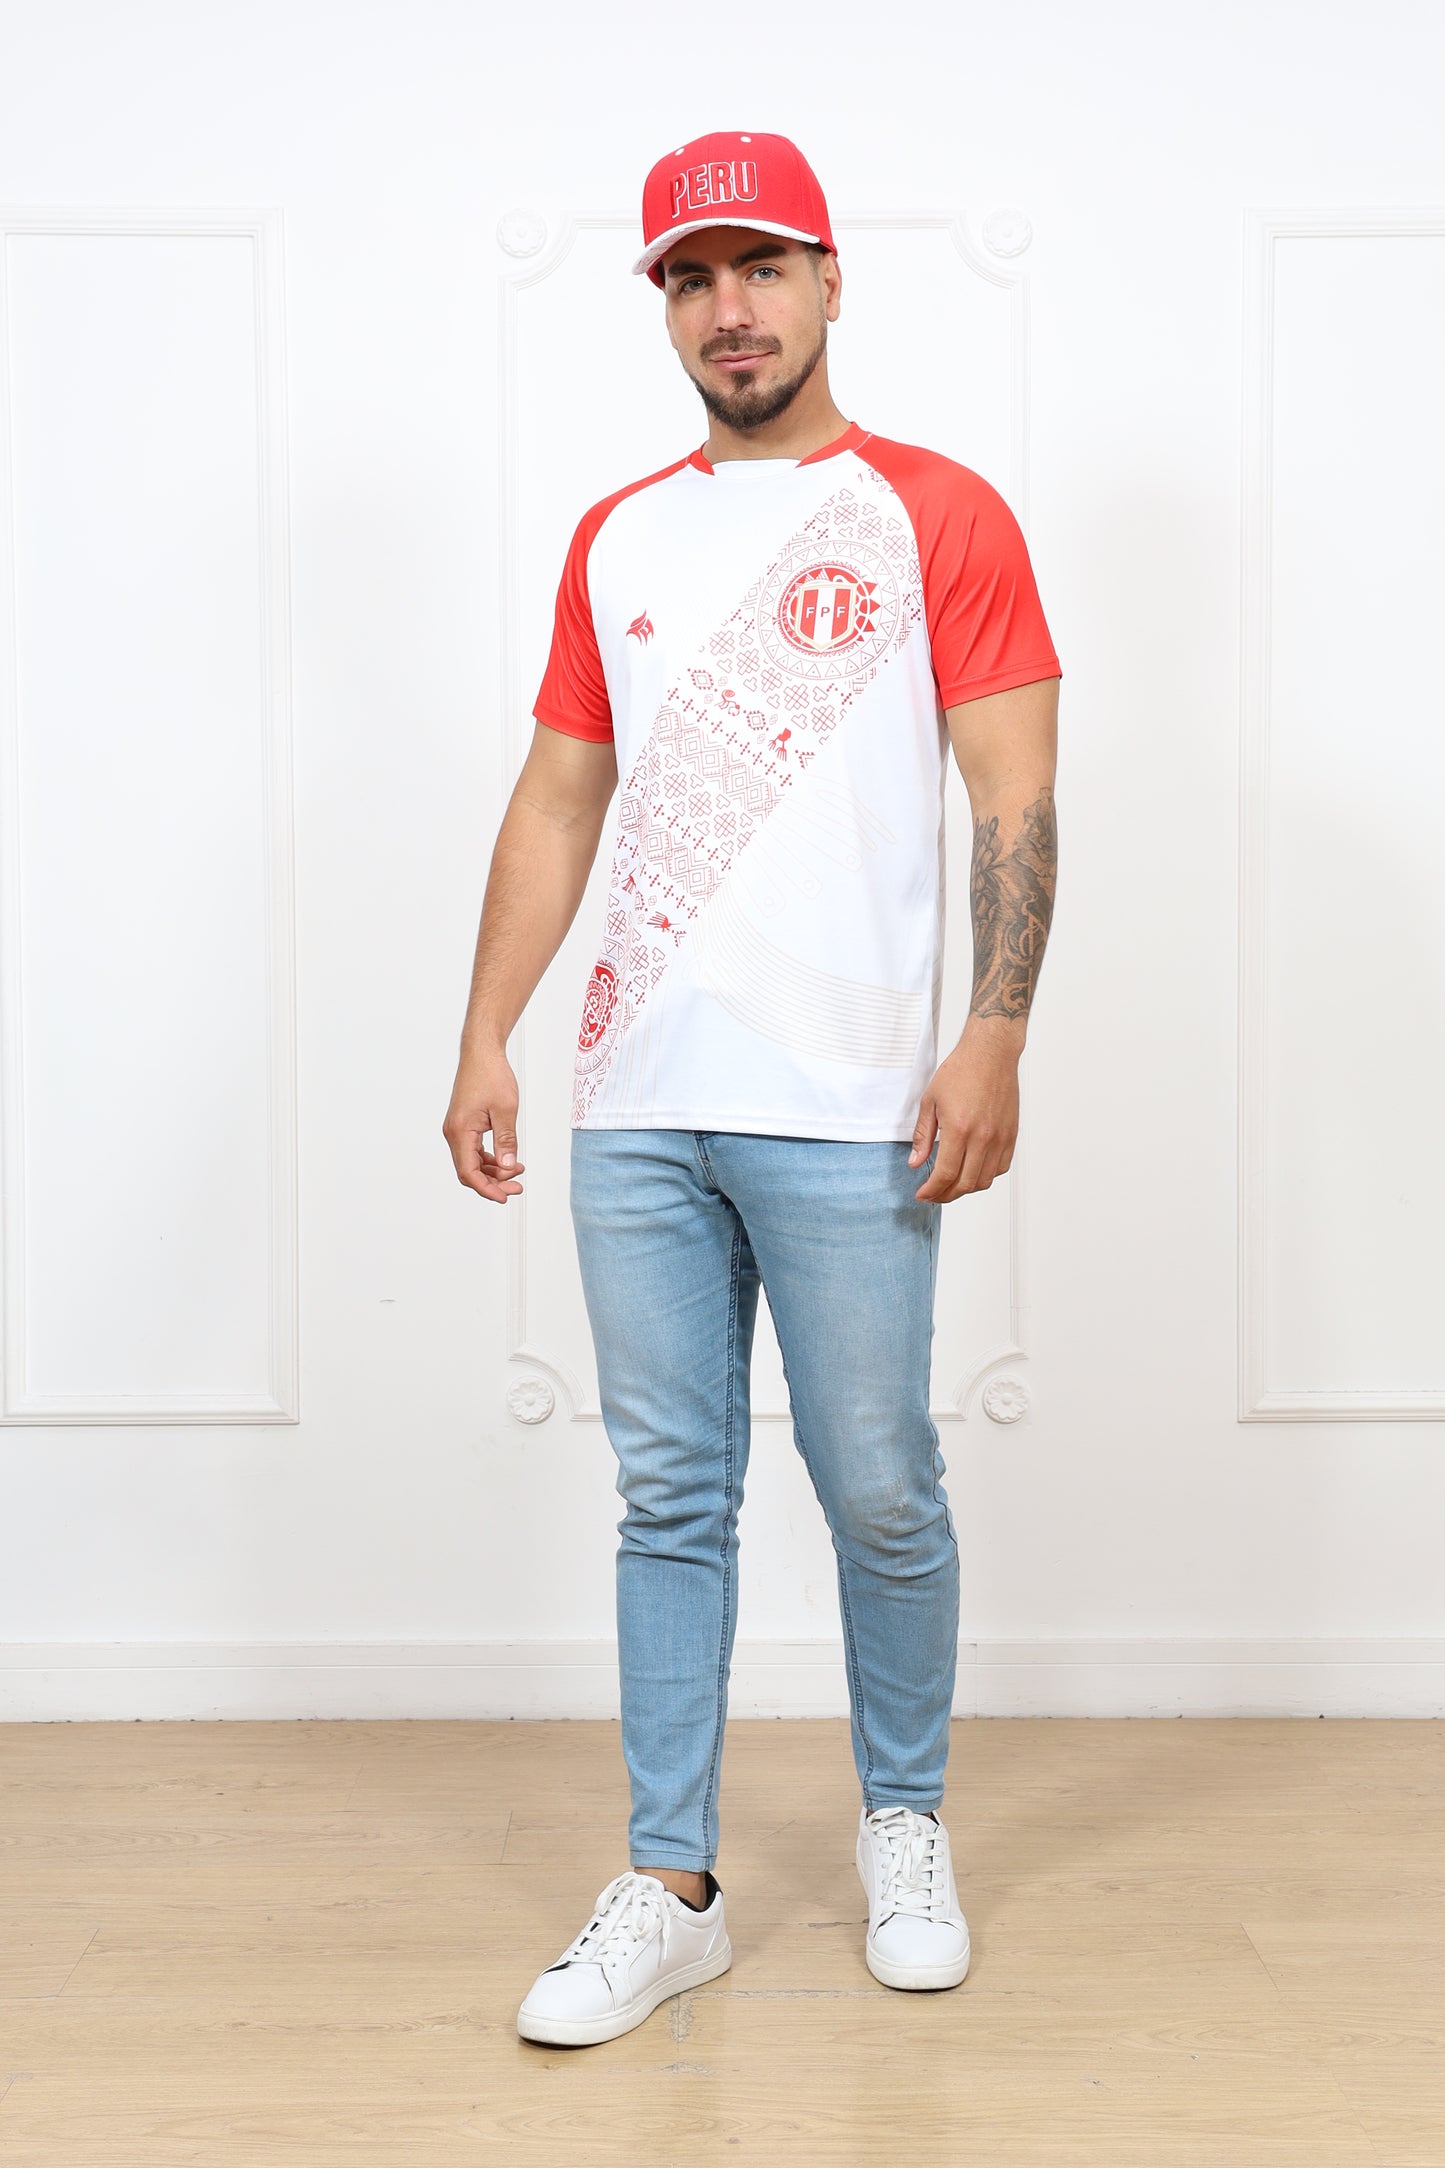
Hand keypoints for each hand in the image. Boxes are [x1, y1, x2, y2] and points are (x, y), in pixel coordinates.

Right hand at [443, 1044, 525, 1203]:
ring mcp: (457, 1130)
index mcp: (460, 1131)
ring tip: (518, 1172)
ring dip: (493, 1171)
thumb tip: (509, 1167)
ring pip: (472, 1162)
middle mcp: (453, 1133)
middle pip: (469, 1171)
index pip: (469, 1172)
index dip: (487, 1189)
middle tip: (517, 1187)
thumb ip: (506, 1140)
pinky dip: (490, 1159)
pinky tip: (507, 1160)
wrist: (481, 1053)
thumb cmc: (491, 1075)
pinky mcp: (463, 1125)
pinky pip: (474, 1151)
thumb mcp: (505, 1110)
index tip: (505, 1197)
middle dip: (493, 1183)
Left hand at [908, 1023, 1021, 1202]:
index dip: (932, 1190)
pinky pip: (1000, 1167)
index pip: (946, 1174)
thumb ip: (922, 1136)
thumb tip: (915, 1163)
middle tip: (934, 1194)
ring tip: (951, 1185)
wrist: (990, 1055)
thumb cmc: (960, 1072)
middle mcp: (983, 1137)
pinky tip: (972, 1170)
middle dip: (946, 1195)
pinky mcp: (1011, 1134)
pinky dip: (985, 1176)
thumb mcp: (930, 1101)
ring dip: (966, 1188)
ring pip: (984, 1180)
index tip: (922, 1195)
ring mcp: (1000, 1137)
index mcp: (960, 1129)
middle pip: (966, 1184)